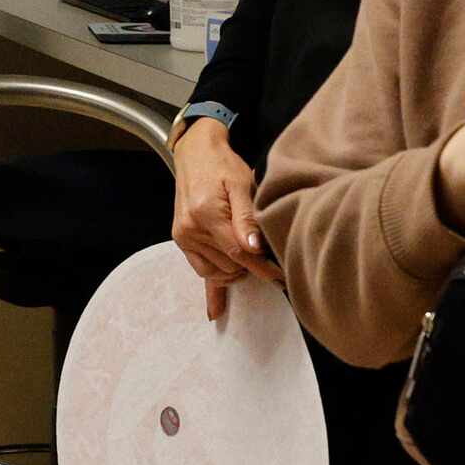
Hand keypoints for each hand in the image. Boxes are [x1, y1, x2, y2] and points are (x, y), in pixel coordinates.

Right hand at [169, 116, 276, 318]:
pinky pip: (199, 271)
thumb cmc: (222, 165)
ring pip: (218, 271)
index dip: (263, 268)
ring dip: (235, 269)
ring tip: (249, 258)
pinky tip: (216, 312)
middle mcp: (191, 230)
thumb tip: (255, 249)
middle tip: (268, 256)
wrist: (194, 152)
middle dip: (251, 265)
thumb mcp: (241, 184)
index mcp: (206, 215)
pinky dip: (211, 289)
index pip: (240, 254)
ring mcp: (184, 237)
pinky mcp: (182, 240)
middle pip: (230, 266)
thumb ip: (247, 217)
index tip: (282, 277)